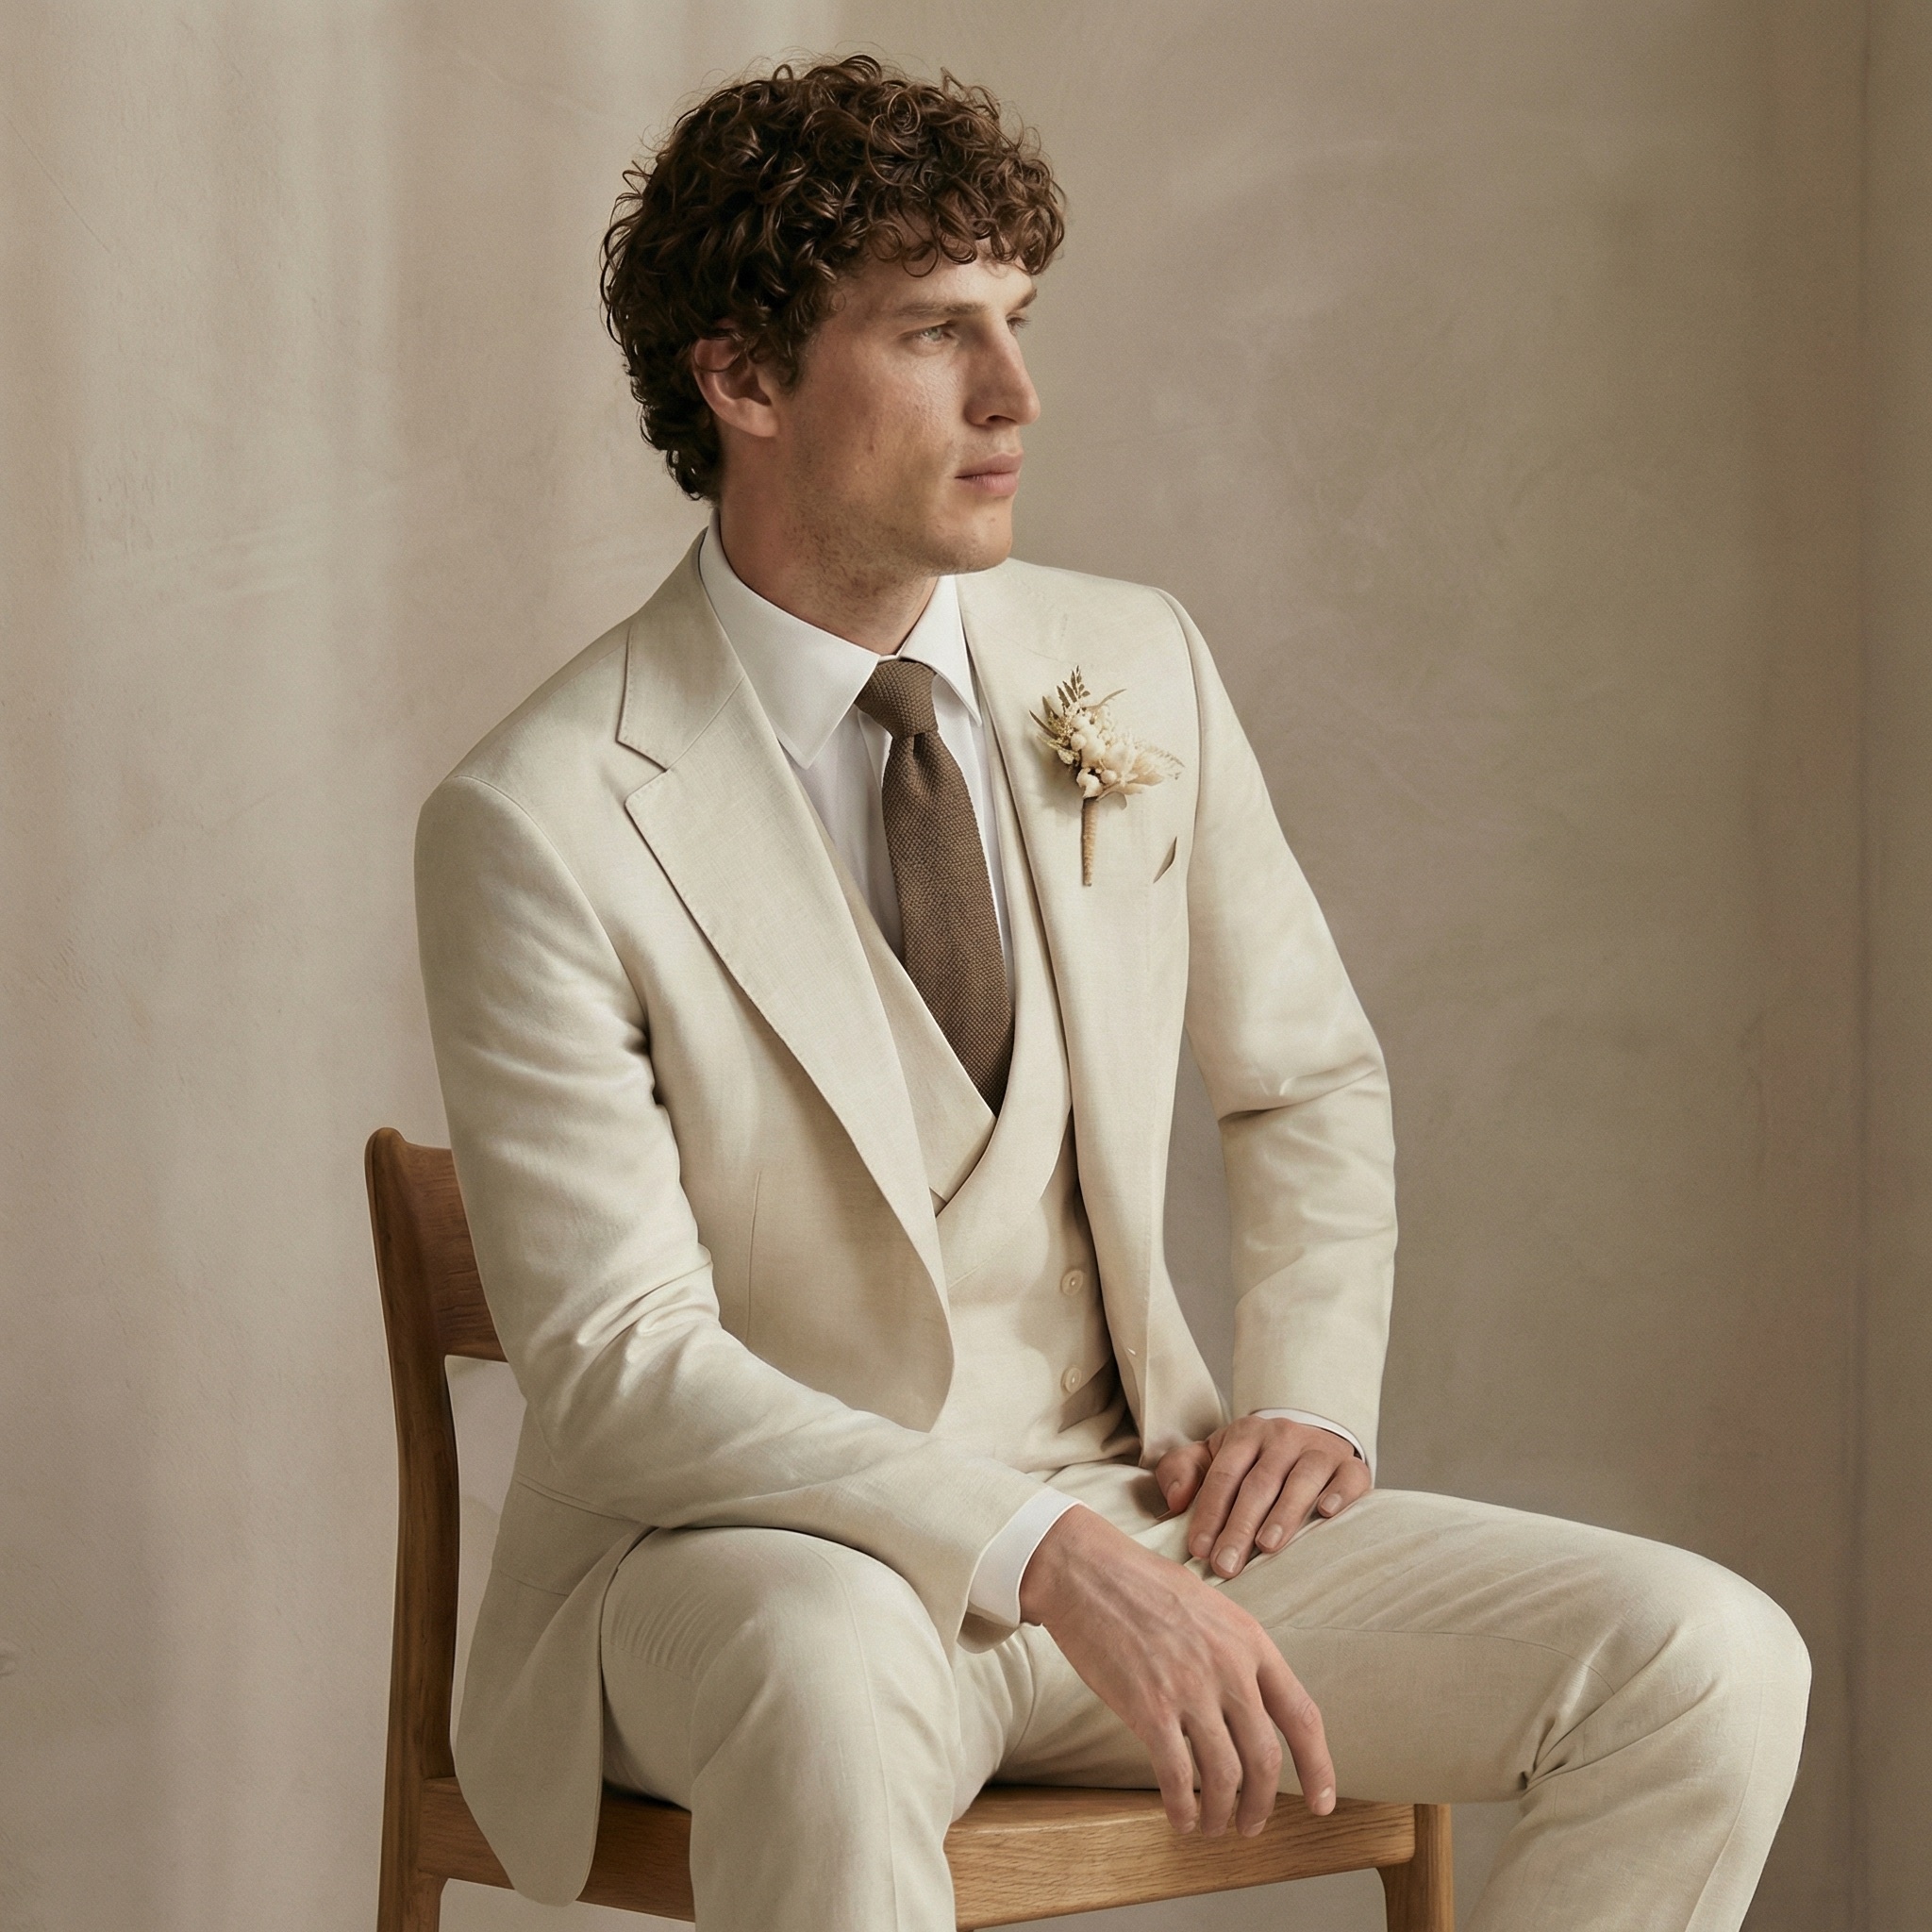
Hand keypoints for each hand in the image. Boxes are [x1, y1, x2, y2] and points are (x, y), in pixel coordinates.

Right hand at [1017, 1505, 1334, 1836]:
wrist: (1087, 1570)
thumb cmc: (1143, 1584)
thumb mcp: (1211, 1606)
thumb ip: (1237, 1653)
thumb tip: (1252, 1701)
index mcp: (1250, 1641)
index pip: (1302, 1716)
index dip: (1318, 1767)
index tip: (1321, 1802)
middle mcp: (1229, 1668)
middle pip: (1266, 1759)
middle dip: (1262, 1804)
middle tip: (1252, 1825)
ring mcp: (1189, 1689)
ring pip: (1225, 1776)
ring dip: (1221, 1813)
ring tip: (1212, 1826)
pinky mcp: (1148, 1707)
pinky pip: (1176, 1776)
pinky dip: (1182, 1807)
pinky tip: (1179, 1818)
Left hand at [1156, 1416, 1371, 1579]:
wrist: (1308, 1437)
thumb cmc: (1253, 1459)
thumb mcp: (1213, 1456)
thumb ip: (1182, 1470)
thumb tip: (1175, 1500)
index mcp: (1245, 1435)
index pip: (1223, 1475)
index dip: (1209, 1512)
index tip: (1198, 1550)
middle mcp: (1282, 1437)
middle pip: (1259, 1483)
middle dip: (1240, 1526)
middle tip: (1226, 1565)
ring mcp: (1319, 1449)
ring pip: (1302, 1479)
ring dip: (1284, 1513)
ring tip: (1267, 1546)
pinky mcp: (1351, 1465)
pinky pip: (1348, 1476)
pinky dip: (1339, 1494)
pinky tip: (1327, 1514)